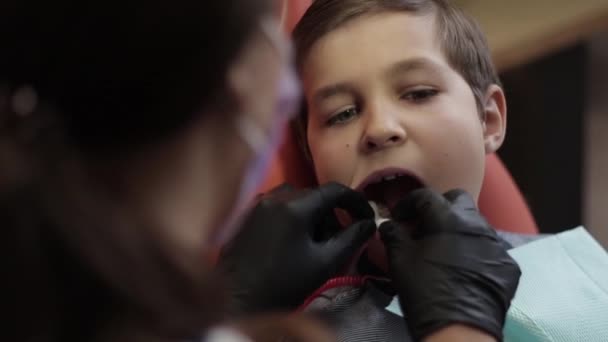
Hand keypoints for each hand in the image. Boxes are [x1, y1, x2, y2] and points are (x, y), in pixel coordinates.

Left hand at [218, 182, 374, 315]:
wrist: (236, 300)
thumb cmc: (283, 283)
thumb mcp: (325, 263)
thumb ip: (351, 239)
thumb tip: (369, 224)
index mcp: (295, 205)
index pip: (335, 190)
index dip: (356, 201)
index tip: (367, 218)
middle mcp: (274, 196)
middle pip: (315, 195)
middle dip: (333, 214)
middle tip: (341, 239)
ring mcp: (257, 204)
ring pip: (296, 200)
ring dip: (313, 216)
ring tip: (317, 244)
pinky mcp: (247, 215)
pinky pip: (278, 207)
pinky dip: (293, 218)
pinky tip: (294, 243)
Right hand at [379, 188, 520, 340]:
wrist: (459, 329)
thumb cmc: (424, 290)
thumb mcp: (400, 260)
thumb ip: (393, 234)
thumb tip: (389, 224)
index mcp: (448, 219)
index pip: (426, 196)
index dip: (408, 203)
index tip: (399, 217)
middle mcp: (477, 224)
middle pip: (457, 200)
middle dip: (439, 207)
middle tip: (424, 227)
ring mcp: (496, 245)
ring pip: (476, 224)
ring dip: (457, 229)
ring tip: (444, 248)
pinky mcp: (507, 265)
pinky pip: (489, 248)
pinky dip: (474, 251)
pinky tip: (463, 268)